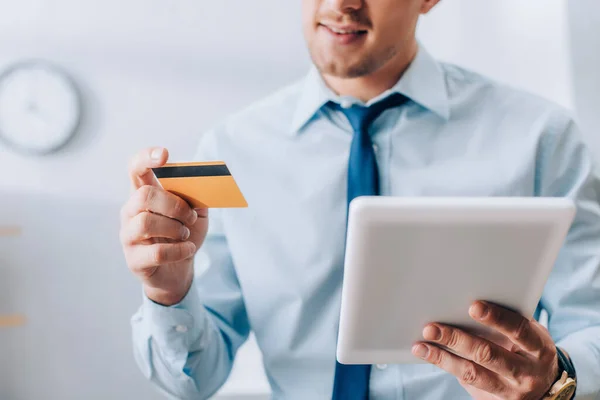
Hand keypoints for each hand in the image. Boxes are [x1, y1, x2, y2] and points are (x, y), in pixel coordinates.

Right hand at [120, 148, 208, 305]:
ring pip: (146, 223)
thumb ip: (197, 197)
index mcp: (144, 194)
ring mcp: (128, 236)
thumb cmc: (184, 235)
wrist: (179, 270)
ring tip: (185, 234)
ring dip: (174, 227)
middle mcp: (130, 211)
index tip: (164, 155)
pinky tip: (188, 249)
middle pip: (143, 195)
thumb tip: (202, 185)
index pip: (135, 168)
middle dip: (173, 204)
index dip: (146, 158)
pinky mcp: (134, 260)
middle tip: (190, 216)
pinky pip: (156, 252)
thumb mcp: (196, 213)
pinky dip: (179, 250)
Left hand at [412, 301, 558, 399]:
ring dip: (442, 358)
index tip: (473, 306)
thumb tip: (469, 303)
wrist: (544, 389)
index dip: (497, 318)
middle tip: (431, 328)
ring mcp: (510, 390)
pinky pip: (466, 382)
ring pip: (472, 373)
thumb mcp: (530, 335)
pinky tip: (429, 354)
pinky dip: (445, 366)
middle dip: (457, 339)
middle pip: (488, 354)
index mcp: (539, 349)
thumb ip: (508, 321)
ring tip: (421, 345)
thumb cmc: (529, 349)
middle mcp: (526, 372)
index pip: (519, 330)